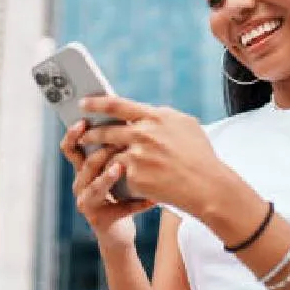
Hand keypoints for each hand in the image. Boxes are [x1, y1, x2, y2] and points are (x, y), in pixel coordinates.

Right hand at [60, 120, 155, 251]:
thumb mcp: (116, 168)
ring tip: (122, 166)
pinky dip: (136, 203)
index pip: (71, 146)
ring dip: (109, 174)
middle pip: (84, 163)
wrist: (119, 230)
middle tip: (118, 141)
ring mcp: (86, 201)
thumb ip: (116, 148)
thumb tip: (130, 119)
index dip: (74, 133)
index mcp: (83, 168)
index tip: (84, 120)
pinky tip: (151, 200)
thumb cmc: (120, 193)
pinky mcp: (98, 218)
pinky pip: (117, 207)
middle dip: (101, 151)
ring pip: (95, 184)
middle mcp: (80, 183)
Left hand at [78, 96, 225, 215]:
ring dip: (98, 156)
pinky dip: (115, 176)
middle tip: (83, 135)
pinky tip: (113, 178)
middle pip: (106, 131)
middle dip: (91, 133)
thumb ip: (163, 116)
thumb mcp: (185, 125)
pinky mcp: (135, 176)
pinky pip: (117, 174)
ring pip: (108, 153)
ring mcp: (138, 155)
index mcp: (155, 117)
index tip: (84, 103)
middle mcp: (144, 133)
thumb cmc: (200, 156)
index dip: (97, 103)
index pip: (118, 105)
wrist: (207, 186)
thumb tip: (148, 111)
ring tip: (92, 158)